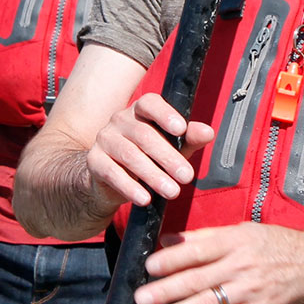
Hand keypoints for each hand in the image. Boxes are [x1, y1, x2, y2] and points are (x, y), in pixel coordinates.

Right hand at [86, 93, 213, 208]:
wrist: (110, 178)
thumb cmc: (147, 157)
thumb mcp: (171, 147)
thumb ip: (189, 139)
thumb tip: (208, 132)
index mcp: (140, 110)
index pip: (150, 103)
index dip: (165, 114)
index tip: (181, 129)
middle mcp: (120, 120)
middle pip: (144, 134)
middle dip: (168, 157)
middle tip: (187, 177)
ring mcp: (105, 139)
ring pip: (129, 154)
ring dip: (153, 175)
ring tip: (172, 191)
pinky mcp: (94, 160)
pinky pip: (111, 172)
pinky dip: (130, 187)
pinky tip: (144, 199)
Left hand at [133, 223, 303, 303]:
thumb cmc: (274, 244)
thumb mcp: (241, 231)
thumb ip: (204, 236)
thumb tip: (170, 240)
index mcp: (234, 241)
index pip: (197, 250)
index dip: (172, 259)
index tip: (149, 266)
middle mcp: (239, 265)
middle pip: (198, 279)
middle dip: (167, 290)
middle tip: (142, 297)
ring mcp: (249, 290)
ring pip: (210, 303)